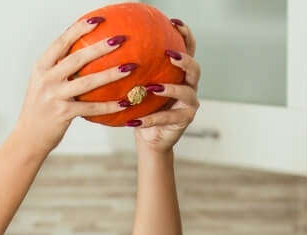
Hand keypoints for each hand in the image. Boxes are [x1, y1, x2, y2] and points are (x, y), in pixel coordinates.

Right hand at [14, 18, 137, 154]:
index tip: (97, 20)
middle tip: (119, 39)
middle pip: (76, 59)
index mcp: (41, 68)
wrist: (28, 137)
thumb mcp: (44, 84)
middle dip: (100, 47)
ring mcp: (54, 97)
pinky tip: (124, 102)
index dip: (79, 30)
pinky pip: (91, 107)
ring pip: (87, 82)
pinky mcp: (63, 114)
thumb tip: (85, 52)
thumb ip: (59, 69)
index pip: (61, 43)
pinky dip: (109, 105)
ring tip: (129, 67)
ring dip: (110, 74)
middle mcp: (46, 80)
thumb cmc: (40, 109)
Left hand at [134, 20, 200, 153]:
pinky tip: (135, 121)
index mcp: (180, 74)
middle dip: (184, 60)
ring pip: (185, 92)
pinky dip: (151, 119)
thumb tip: (112, 52)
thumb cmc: (143, 108)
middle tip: (170, 55)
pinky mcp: (184, 120)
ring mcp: (190, 104)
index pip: (189, 50)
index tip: (174, 24)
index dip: (186, 36)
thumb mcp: (139, 87)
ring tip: (152, 88)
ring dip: (169, 89)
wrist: (150, 137)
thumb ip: (135, 71)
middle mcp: (190, 86)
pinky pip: (167, 118)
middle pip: (195, 69)